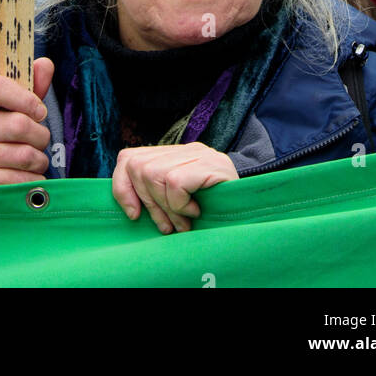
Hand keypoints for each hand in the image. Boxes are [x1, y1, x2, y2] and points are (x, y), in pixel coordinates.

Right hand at [0, 57, 53, 185]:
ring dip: (38, 161)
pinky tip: (26, 180)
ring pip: (24, 155)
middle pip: (19, 125)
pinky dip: (32, 182)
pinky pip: (19, 181)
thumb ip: (31, 88)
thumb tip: (45, 64)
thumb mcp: (13, 111)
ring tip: (32, 162)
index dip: (24, 97)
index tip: (39, 111)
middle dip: (40, 136)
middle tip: (38, 142)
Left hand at [112, 143, 238, 233]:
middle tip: (168, 226)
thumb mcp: (179, 205)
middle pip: (138, 167)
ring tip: (183, 222)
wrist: (252, 211)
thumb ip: (158, 196)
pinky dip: (180, 204)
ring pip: (154, 174)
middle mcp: (185, 149)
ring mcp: (199, 153)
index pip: (130, 158)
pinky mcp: (211, 164)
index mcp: (173, 156)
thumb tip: (130, 209)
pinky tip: (195, 212)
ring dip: (167, 208)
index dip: (122, 186)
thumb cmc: (214, 213)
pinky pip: (175, 183)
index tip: (133, 215)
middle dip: (149, 204)